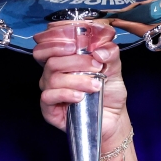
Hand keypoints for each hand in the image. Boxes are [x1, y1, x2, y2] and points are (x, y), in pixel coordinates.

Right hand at [33, 22, 128, 145]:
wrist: (113, 116)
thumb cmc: (109, 91)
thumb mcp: (114, 68)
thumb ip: (109, 54)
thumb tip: (99, 51)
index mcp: (63, 62)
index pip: (46, 48)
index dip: (54, 44)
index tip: (74, 45)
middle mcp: (52, 75)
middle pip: (52, 62)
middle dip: (76, 62)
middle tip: (96, 67)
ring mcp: (50, 92)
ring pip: (53, 79)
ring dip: (77, 80)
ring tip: (95, 85)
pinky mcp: (49, 109)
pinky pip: (49, 97)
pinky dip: (66, 94)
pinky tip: (80, 97)